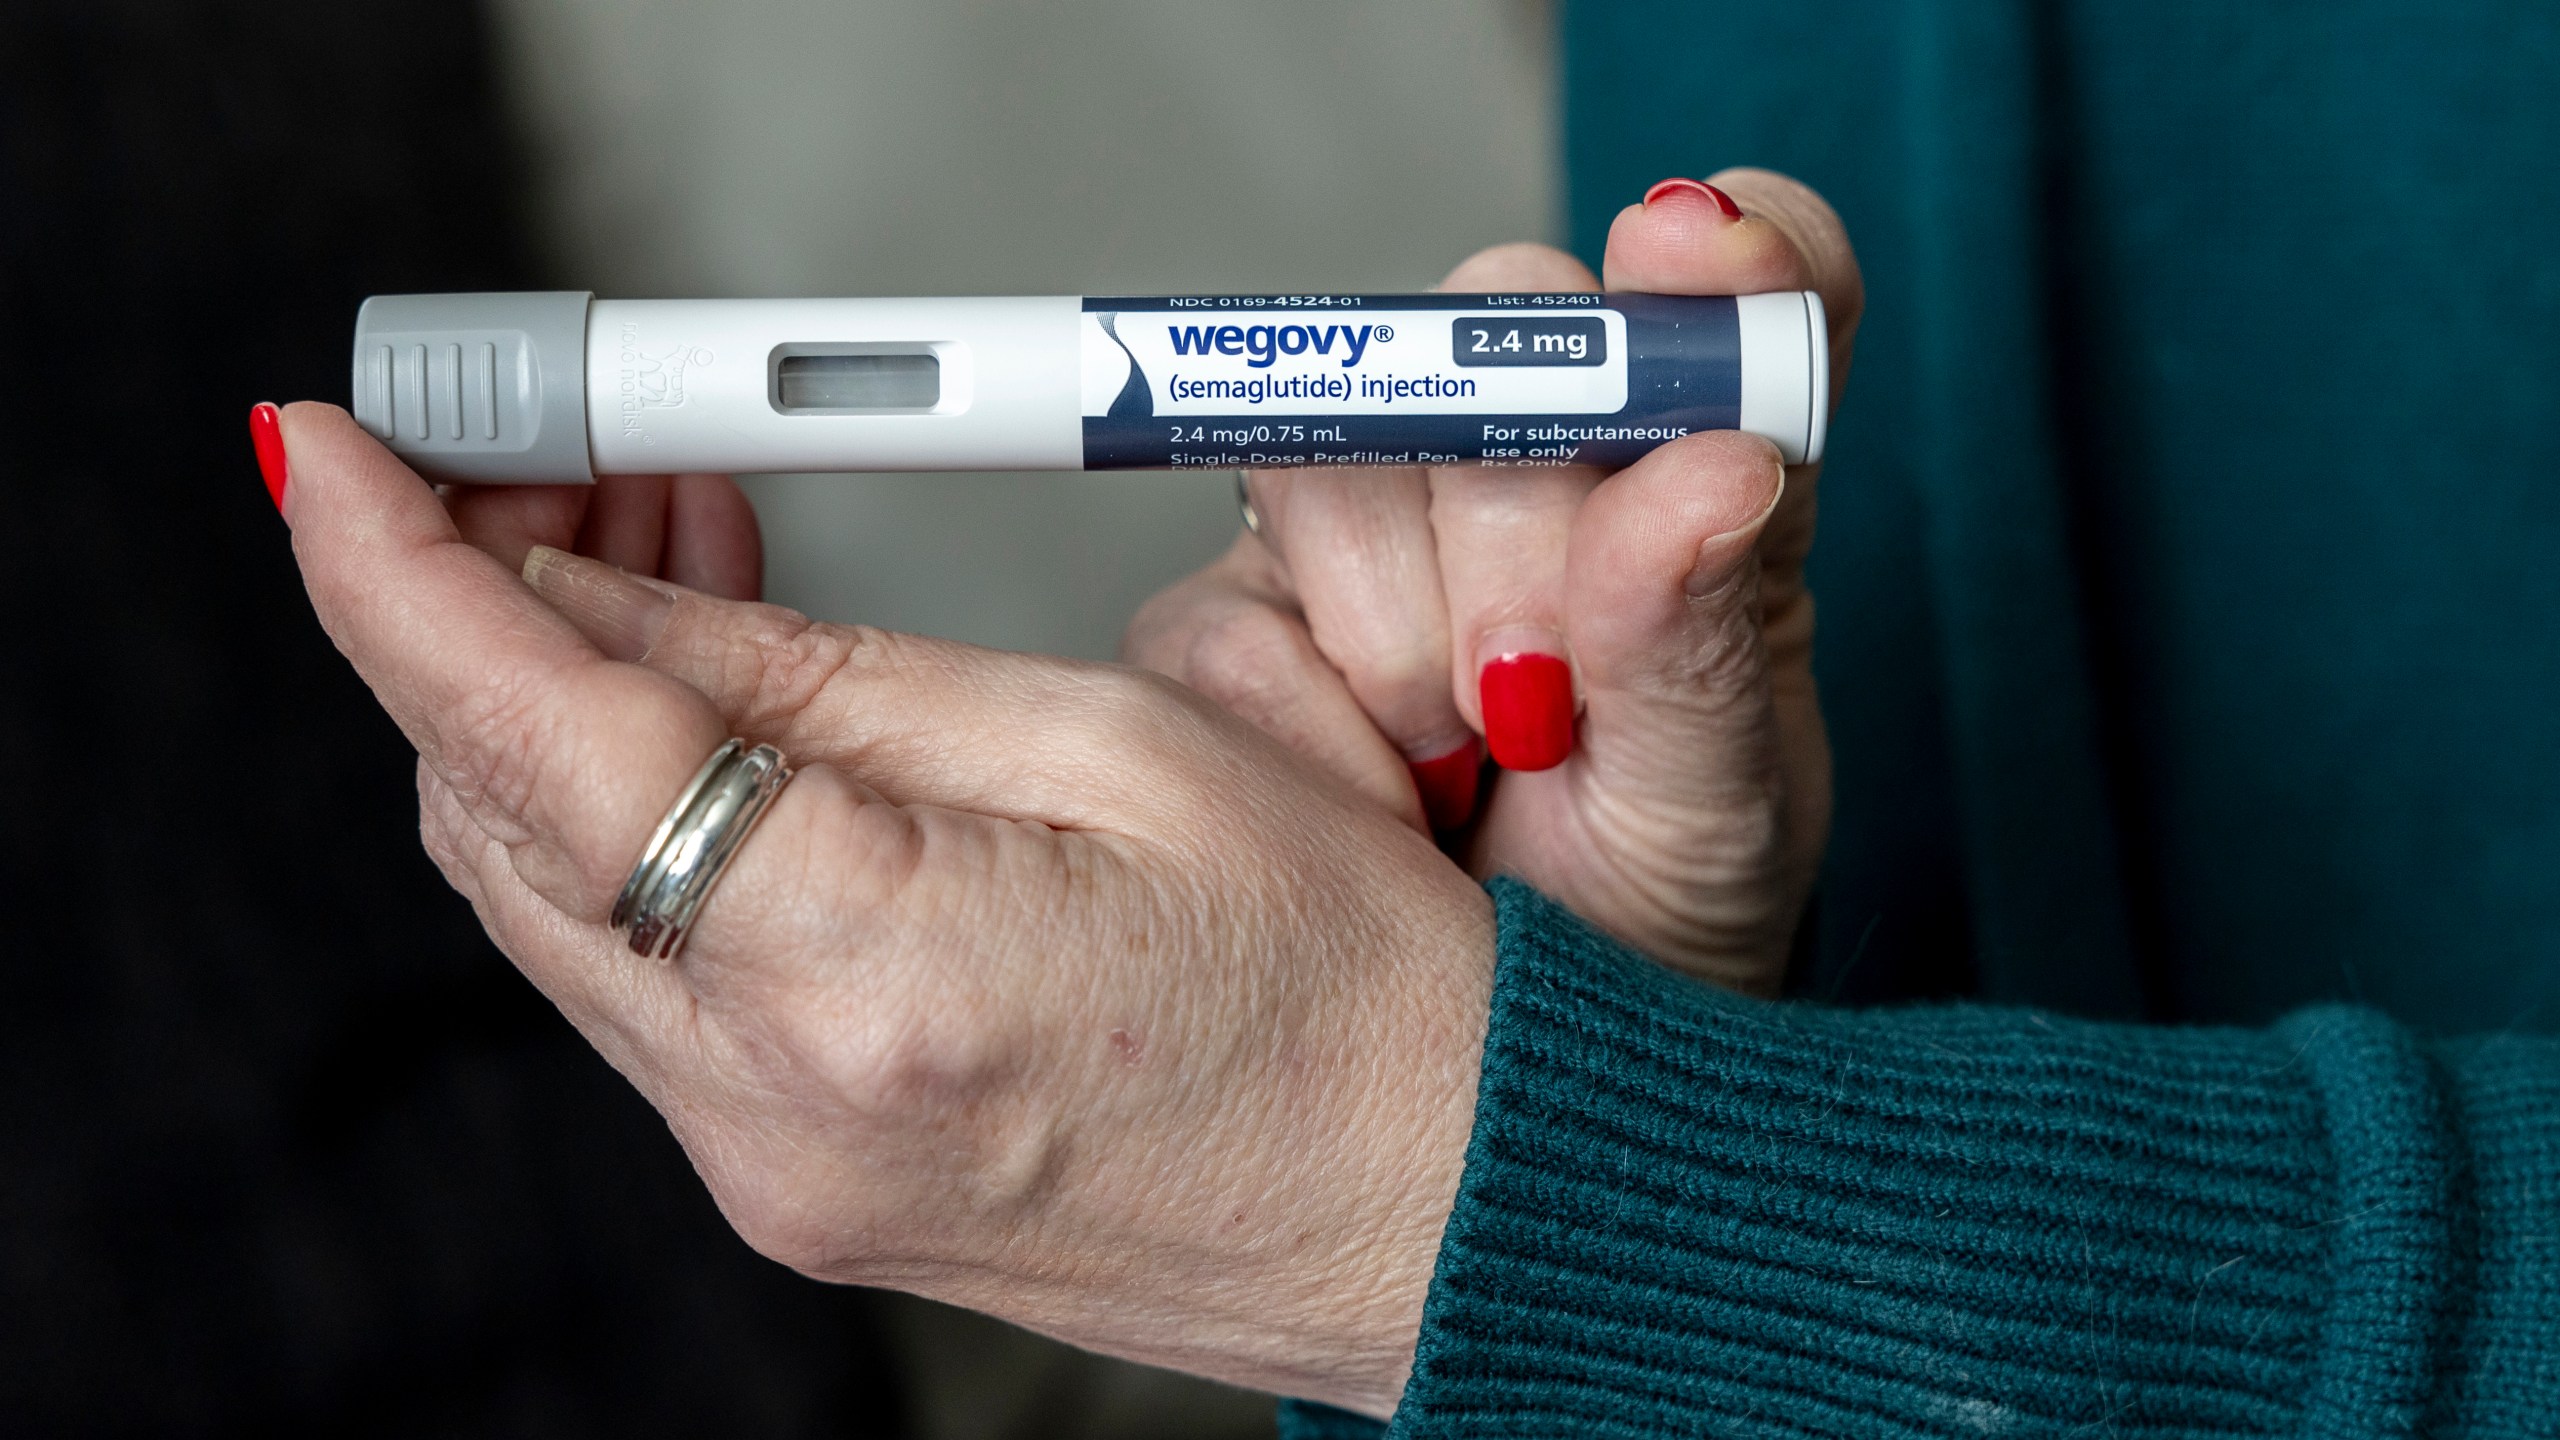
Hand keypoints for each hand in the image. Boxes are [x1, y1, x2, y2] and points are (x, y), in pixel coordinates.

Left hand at [270, 404, 1492, 1417]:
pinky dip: (639, 828)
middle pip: (505, 826)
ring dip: (564, 716)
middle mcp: (778, 1112)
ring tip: (668, 552)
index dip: (401, 582)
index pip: (544, 751)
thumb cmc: (1356, 991)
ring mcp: (772, 1171)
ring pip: (556, 900)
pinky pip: (642, 977)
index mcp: (873, 982)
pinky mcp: (794, 1183)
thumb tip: (618, 599)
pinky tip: (720, 719)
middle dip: (485, 619)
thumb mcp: (1116, 748)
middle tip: (559, 460)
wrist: (1443, 1209)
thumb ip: (830, 679)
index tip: (326, 458)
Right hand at [1125, 169, 1861, 993]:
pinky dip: (1305, 728)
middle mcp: (1534, 475)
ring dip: (1401, 643)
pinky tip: (1375, 800)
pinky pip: (1227, 614)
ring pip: (1336, 460)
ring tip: (1463, 770)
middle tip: (1543, 698)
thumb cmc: (1644, 939)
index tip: (1694, 255)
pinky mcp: (1233, 621)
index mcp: (1698, 486)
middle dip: (1519, 523)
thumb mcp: (1719, 819)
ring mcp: (1371, 537)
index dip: (1718, 251)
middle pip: (1491, 339)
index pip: (1735, 288)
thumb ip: (1713, 643)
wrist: (1481, 1088)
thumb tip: (1717, 466)